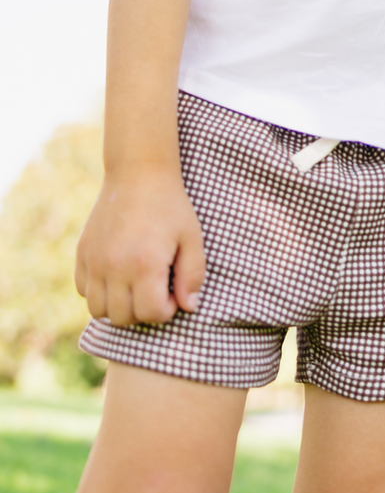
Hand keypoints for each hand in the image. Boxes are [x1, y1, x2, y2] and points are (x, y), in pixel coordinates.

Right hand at [75, 168, 205, 325]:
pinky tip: (118, 275)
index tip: (174, 294)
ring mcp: (94, 261)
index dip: (167, 310)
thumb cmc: (171, 206)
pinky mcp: (82, 253)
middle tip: (157, 290)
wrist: (138, 175)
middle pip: (122, 317)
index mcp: (145, 264)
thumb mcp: (192, 237)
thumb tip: (189, 306)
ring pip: (98, 310)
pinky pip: (83, 290)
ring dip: (119, 306)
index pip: (150, 313)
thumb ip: (193, 274)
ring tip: (137, 286)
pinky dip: (99, 291)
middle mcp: (115, 267)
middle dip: (143, 312)